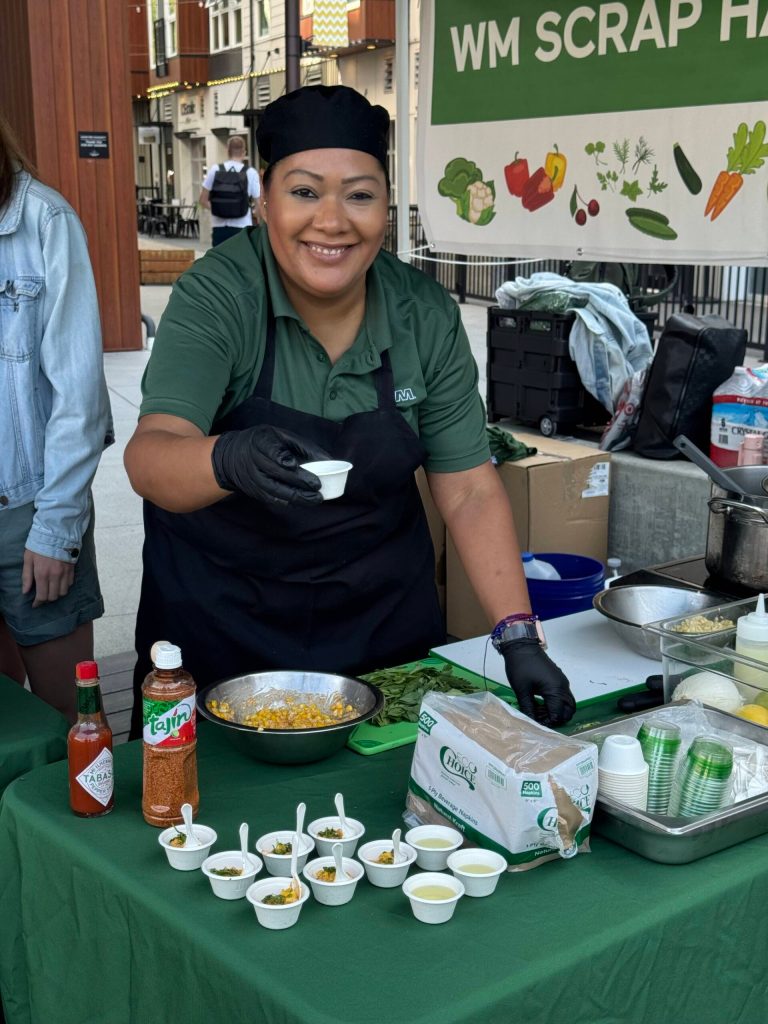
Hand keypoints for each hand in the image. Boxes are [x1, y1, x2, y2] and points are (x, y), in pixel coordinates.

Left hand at [22, 549, 75, 607]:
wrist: (57, 533)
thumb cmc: (39, 545)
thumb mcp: (28, 559)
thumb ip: (26, 576)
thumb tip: (25, 591)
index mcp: (42, 574)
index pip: (42, 596)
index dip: (38, 603)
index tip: (35, 604)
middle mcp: (55, 576)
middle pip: (53, 596)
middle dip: (47, 599)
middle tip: (42, 596)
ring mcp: (65, 573)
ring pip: (63, 592)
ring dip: (57, 594)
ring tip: (51, 590)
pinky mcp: (72, 569)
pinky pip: (70, 584)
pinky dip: (64, 586)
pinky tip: (59, 582)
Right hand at [211, 424, 330, 505]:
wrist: (233, 456)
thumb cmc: (266, 443)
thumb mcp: (282, 436)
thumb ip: (303, 446)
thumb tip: (328, 459)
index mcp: (261, 441)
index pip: (270, 449)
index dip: (281, 457)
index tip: (294, 465)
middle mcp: (254, 460)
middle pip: (276, 472)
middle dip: (298, 480)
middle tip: (317, 486)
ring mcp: (253, 478)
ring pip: (274, 490)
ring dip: (297, 496)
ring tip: (315, 499)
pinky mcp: (254, 491)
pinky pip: (272, 499)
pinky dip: (288, 502)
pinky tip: (303, 502)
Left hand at [499, 638, 575, 727]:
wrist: (521, 646)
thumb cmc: (520, 667)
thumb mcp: (522, 690)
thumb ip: (528, 708)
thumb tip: (532, 722)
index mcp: (555, 690)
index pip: (558, 715)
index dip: (548, 722)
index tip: (536, 723)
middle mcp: (563, 687)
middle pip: (568, 711)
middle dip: (557, 719)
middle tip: (541, 720)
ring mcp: (562, 682)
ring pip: (567, 703)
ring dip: (557, 711)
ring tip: (540, 712)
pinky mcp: (559, 679)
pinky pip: (563, 696)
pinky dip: (557, 703)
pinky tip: (542, 704)